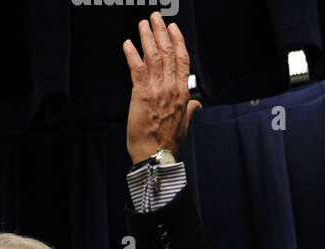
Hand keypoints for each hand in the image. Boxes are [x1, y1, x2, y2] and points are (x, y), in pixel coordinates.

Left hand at [122, 13, 199, 163]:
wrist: (155, 155)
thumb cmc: (168, 142)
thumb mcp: (185, 123)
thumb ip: (190, 109)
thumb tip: (197, 103)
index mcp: (183, 91)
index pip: (182, 59)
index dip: (177, 40)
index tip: (172, 27)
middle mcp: (171, 87)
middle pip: (168, 52)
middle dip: (161, 32)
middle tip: (155, 17)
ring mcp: (157, 90)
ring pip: (154, 56)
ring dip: (147, 37)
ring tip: (143, 23)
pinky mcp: (141, 95)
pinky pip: (137, 69)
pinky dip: (132, 54)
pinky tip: (128, 43)